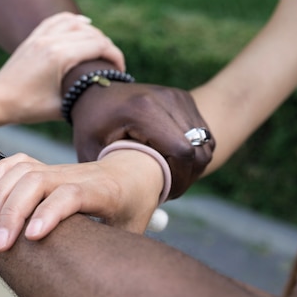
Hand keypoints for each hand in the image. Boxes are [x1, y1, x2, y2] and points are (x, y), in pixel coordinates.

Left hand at [0, 12, 124, 128]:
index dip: (116, 56)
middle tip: (113, 64)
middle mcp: (51, 40)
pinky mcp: (33, 38)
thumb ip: (82, 96)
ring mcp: (40, 36)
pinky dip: (73, 20)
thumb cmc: (26, 107)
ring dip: (93, 32)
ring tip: (101, 48)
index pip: (99, 46)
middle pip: (91, 33)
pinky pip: (57, 20)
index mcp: (60, 56)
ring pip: (75, 22)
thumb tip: (101, 92)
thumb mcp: (60, 107)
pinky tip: (84, 23)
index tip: (120, 71)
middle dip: (107, 47)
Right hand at [0, 150, 162, 250]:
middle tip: (0, 244)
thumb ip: (116, 251)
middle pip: (38, 181)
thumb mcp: (133, 230)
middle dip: (13, 211)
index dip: (49, 213)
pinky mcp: (49, 167)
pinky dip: (1, 170)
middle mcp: (78, 176)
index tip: (31, 237)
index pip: (71, 194)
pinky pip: (21, 161)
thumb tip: (100, 286)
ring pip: (25, 171)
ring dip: (1, 196)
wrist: (134, 171)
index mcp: (104, 192)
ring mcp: (61, 169)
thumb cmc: (133, 206)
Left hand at [70, 82, 214, 198]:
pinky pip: (203, 133)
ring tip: (170, 176)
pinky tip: (174, 161)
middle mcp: (166, 99)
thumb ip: (111, 174)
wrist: (95, 91)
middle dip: (188, 176)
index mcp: (143, 110)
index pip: (182, 152)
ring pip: (205, 142)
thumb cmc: (90, 125)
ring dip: (193, 165)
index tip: (165, 194)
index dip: (180, 179)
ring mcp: (178, 96)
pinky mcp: (184, 98)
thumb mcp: (91, 150)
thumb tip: (131, 205)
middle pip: (198, 149)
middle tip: (168, 190)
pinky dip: (195, 152)